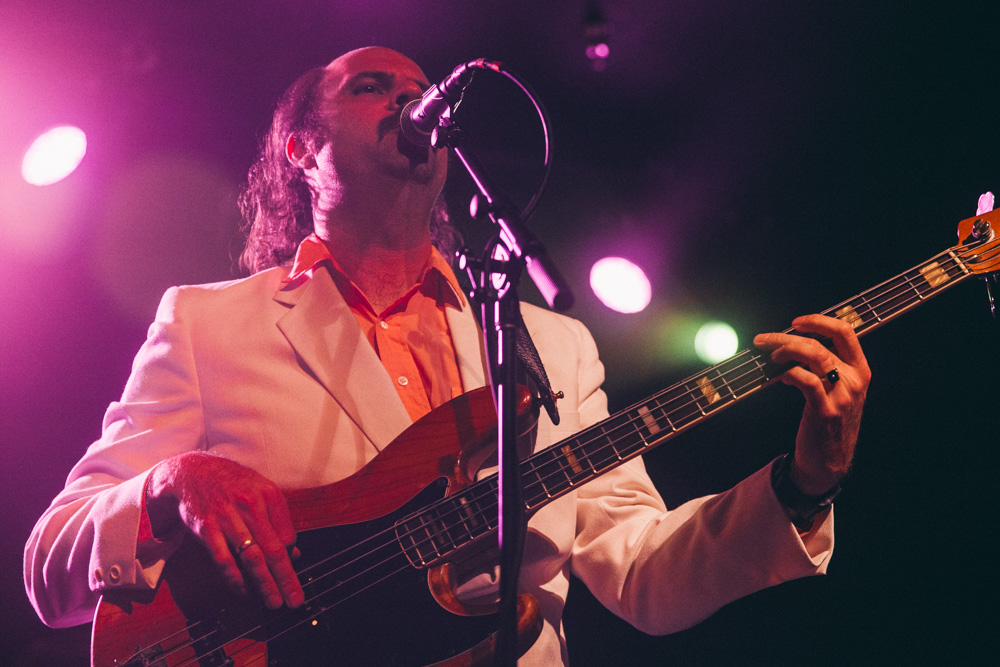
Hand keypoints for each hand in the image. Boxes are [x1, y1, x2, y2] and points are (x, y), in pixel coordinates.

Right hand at [146, 452, 303, 609]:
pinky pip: (224, 559)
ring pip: (251, 557)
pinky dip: (235, 578)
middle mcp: (250, 505)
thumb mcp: (260, 492)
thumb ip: (277, 520)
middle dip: (286, 578)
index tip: (293, 576)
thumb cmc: (232, 484)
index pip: (288, 534)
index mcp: (269, 495)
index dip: (292, 559)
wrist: (192, 471)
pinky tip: (244, 591)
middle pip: (274, 549)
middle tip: (295, 600)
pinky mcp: (207, 528)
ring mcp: (228, 517)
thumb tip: (294, 552)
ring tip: (274, 601)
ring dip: (265, 583)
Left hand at [754, 314, 870, 494]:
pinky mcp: (825, 410)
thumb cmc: (830, 422)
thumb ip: (827, 366)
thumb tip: (796, 344)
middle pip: (820, 343)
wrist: (830, 461)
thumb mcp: (839, 391)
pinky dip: (789, 373)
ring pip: (813, 356)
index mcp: (860, 370)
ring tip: (771, 357)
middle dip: (786, 337)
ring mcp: (842, 395)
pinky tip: (781, 378)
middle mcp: (854, 380)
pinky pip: (806, 380)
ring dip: (785, 351)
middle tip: (765, 340)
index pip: (845, 331)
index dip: (818, 321)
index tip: (796, 323)